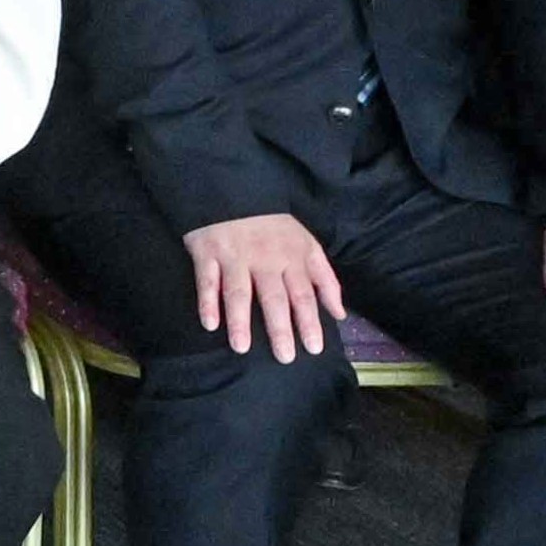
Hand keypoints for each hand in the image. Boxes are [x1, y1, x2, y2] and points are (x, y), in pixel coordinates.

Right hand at [181, 211, 344, 365]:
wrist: (234, 188)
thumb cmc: (274, 225)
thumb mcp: (307, 245)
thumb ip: (324, 279)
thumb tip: (339, 314)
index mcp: (293, 257)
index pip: (304, 294)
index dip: (310, 321)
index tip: (314, 348)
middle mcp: (265, 259)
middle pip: (274, 297)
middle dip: (280, 328)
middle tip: (284, 357)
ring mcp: (235, 256)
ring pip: (238, 292)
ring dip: (240, 320)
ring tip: (242, 348)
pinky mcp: (207, 252)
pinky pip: (206, 280)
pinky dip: (207, 302)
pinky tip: (209, 324)